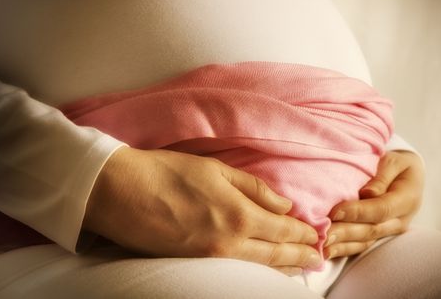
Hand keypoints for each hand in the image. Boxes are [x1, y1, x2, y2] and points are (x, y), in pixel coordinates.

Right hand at [83, 147, 320, 274]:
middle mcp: (230, 243)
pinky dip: (258, 272)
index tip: (317, 235)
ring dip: (284, 268)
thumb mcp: (216, 170)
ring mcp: (211, 259)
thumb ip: (253, 188)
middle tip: (319, 259)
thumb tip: (283, 204)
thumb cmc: (167, 173)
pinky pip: (237, 272)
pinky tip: (264, 270)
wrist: (121, 193)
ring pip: (258, 268)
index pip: (283, 230)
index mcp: (238, 214)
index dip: (303, 234)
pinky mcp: (194, 265)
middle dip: (301, 256)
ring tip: (301, 270)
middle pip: (276, 254)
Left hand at [324, 150, 423, 258]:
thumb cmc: (399, 164)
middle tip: (323, 235)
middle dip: (345, 233)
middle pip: (371, 229)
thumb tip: (368, 193)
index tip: (335, 211)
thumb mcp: (395, 161)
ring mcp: (390, 230)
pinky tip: (327, 251)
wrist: (410, 175)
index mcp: (407, 199)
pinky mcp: (379, 234)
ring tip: (322, 247)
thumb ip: (382, 176)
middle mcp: (400, 220)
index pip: (381, 209)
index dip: (358, 212)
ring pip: (365, 241)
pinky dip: (344, 249)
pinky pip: (362, 245)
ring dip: (342, 245)